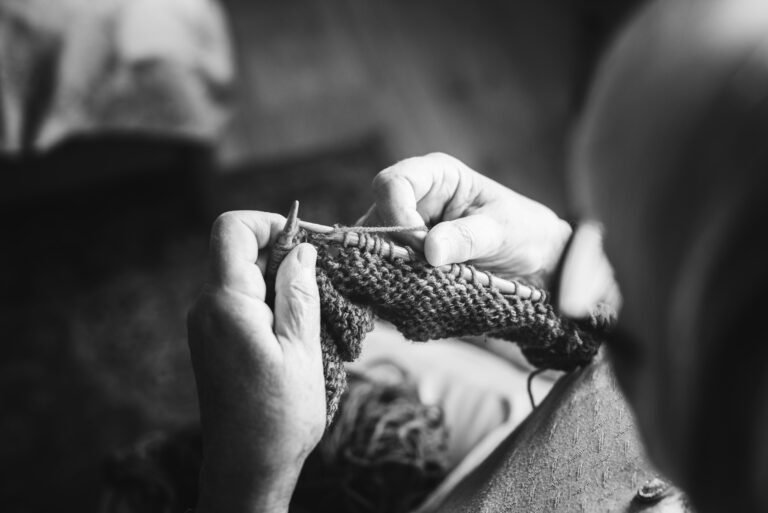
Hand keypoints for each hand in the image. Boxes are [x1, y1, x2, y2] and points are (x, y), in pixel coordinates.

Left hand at [187, 211, 324, 512]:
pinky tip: (295, 328)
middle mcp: (207, 308)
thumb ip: (298, 292)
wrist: (247, 467)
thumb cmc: (279, 416)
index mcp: (226, 304)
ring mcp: (206, 325)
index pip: (232, 230)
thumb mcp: (301, 349)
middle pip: (238, 250)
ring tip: (313, 309)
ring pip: (241, 276)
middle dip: (281, 252)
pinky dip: (268, 300)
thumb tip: (301, 248)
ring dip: (278, 279)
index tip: (305, 241)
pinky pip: (239, 301)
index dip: (269, 223)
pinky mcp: (214, 340)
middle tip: (321, 277)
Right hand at [359, 153, 571, 281]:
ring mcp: (405, 227)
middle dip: (394, 247)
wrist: (533, 261)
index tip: (420, 246)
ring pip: (374, 244)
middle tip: (423, 271)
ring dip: (392, 266)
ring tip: (422, 283)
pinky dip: (394, 279)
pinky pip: (383, 265)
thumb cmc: (522, 232)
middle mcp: (414, 197)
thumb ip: (467, 238)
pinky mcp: (405, 255)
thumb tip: (431, 250)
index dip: (397, 214)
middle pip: (376, 215)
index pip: (393, 183)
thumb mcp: (500, 232)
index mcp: (437, 175)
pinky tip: (415, 290)